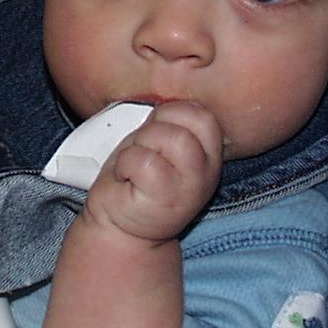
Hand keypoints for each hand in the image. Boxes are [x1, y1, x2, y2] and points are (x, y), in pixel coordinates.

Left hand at [87, 101, 223, 242]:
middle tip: (145, 151)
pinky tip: (126, 179)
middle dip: (156, 127)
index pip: (202, 114)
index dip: (171, 113)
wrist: (120, 227)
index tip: (155, 134)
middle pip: (191, 120)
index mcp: (208, 154)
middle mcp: (207, 171)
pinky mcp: (166, 199)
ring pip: (169, 137)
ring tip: (135, 167)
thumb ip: (171, 125)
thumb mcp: (160, 146)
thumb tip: (165, 101)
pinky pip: (143, 160)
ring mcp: (190, 187)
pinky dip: (126, 164)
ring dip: (140, 146)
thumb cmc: (136, 180)